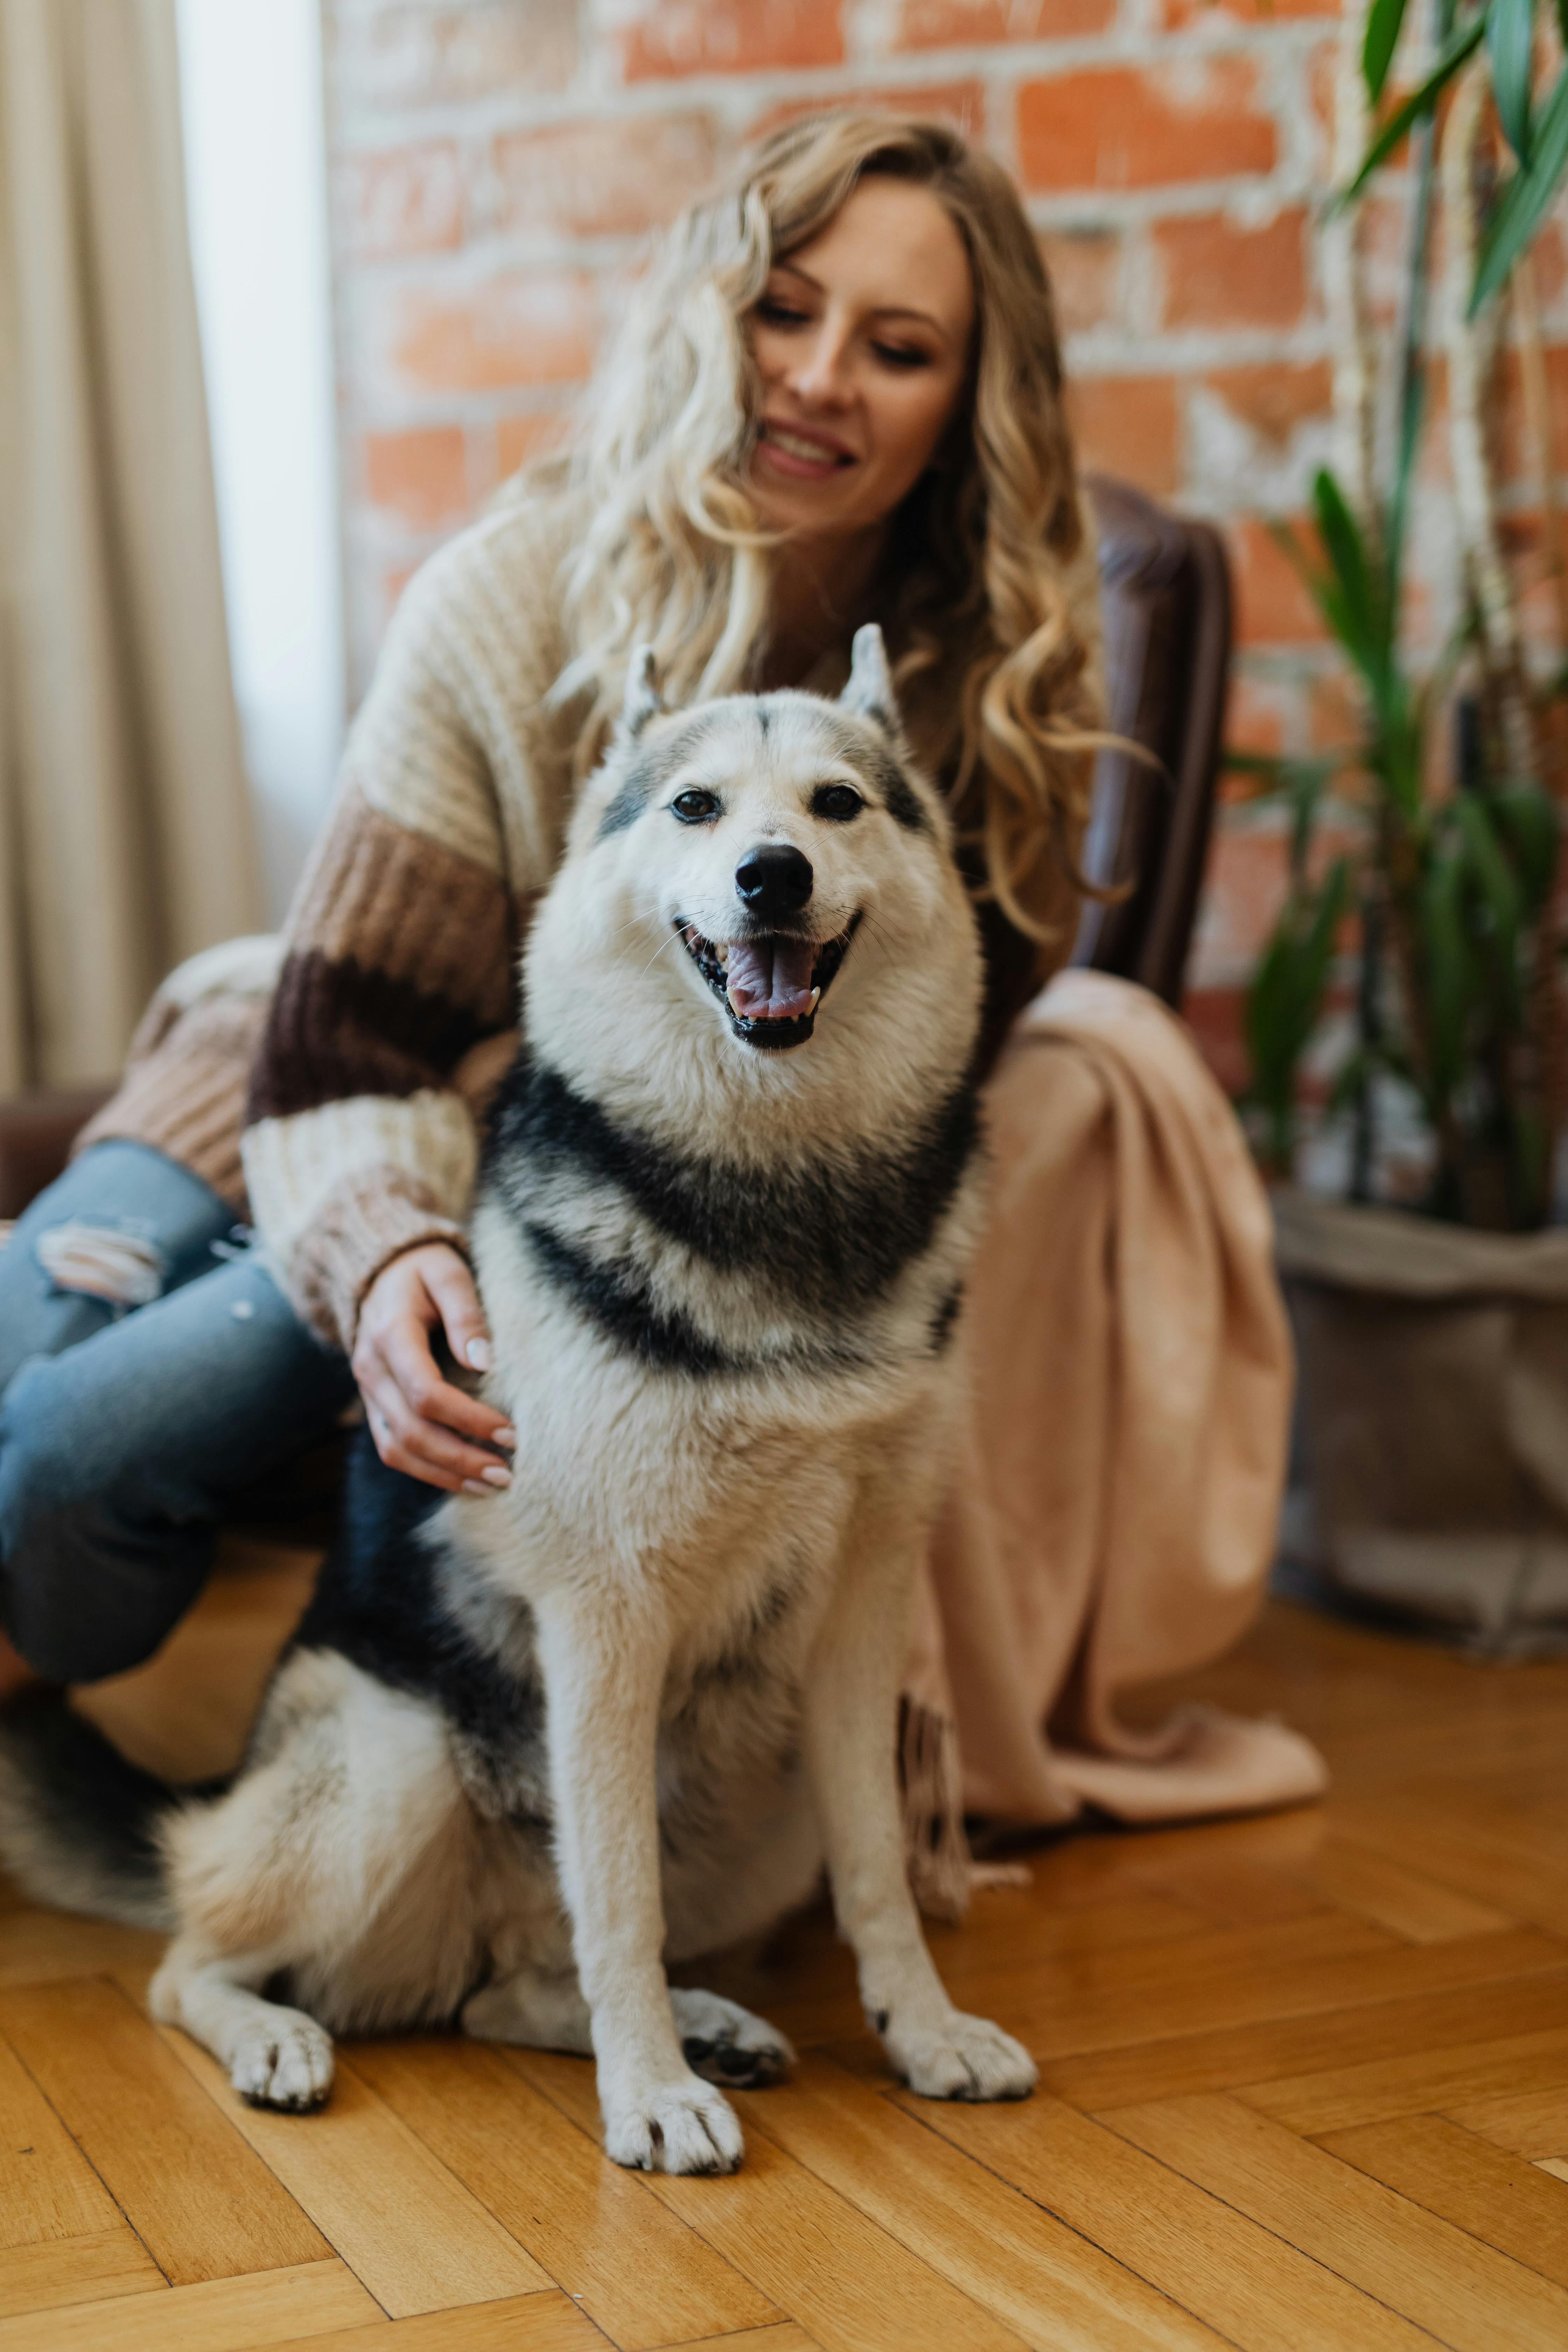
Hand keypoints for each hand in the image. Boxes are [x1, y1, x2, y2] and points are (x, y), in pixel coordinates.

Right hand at [353, 1243, 515, 1493]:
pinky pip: (393, 1448)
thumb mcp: (448, 1273)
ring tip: (489, 1486)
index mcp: (390, 1335)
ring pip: (397, 1450)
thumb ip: (466, 1313)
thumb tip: (484, 1361)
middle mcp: (371, 1369)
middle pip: (411, 1432)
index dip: (468, 1419)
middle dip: (460, 1459)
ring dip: (443, 1474)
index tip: (510, 1433)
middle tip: (507, 1473)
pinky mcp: (374, 1405)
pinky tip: (462, 1478)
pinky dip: (426, 1470)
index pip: (426, 1393)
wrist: (379, 1271)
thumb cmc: (422, 1269)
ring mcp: (368, 1391)